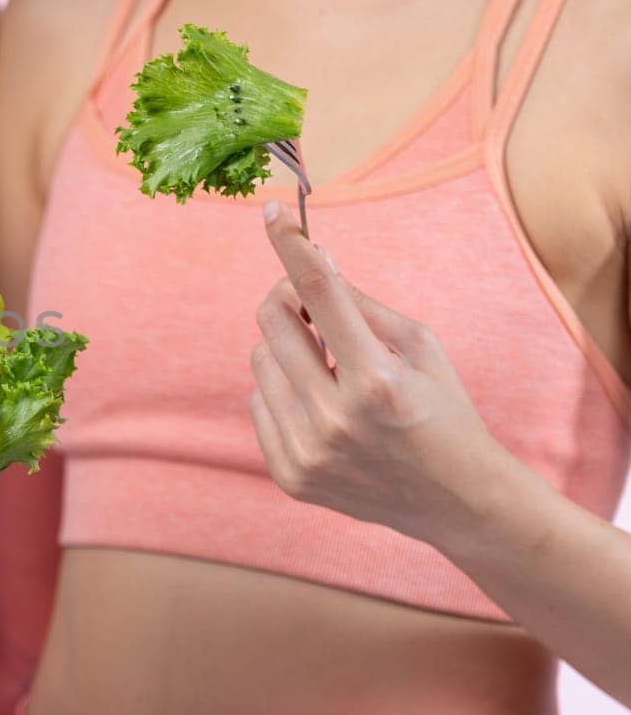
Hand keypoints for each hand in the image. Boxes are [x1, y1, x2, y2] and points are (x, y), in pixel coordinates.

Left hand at [247, 202, 510, 542]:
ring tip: (330, 371)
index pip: (320, 293)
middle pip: (273, 323)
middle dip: (288, 300)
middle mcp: (335, 418)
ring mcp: (307, 452)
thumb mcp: (421, 347)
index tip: (271, 212)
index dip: (291, 246)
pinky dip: (283, 392)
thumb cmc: (443, 411)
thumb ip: (362, 305)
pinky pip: (259, 403)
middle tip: (312, 305)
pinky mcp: (290, 475)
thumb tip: (313, 261)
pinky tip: (322, 409)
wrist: (457, 502)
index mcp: (376, 380)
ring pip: (260, 361)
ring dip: (288, 351)